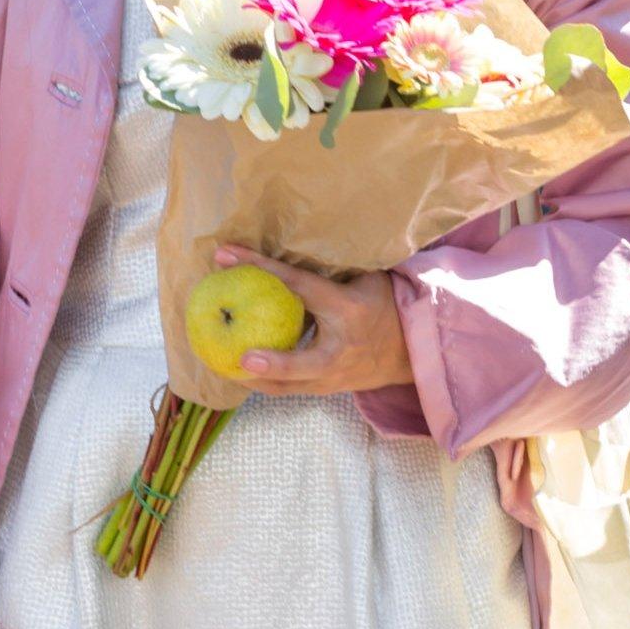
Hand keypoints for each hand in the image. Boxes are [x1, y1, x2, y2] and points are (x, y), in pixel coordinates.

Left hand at [213, 244, 412, 396]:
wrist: (412, 349)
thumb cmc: (383, 302)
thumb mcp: (365, 277)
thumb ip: (329, 268)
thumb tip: (282, 238)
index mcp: (348, 309)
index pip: (298, 285)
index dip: (262, 268)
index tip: (224, 255)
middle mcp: (341, 348)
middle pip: (303, 362)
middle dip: (273, 364)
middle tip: (238, 356)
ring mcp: (334, 376)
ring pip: (290, 386)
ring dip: (254, 378)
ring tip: (217, 363)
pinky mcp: (326, 389)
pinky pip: (289, 389)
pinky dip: (263, 382)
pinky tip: (236, 370)